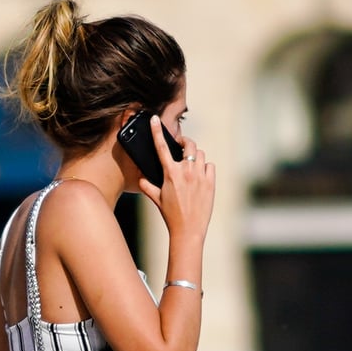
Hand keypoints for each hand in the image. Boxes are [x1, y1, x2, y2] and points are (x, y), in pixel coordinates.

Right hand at [137, 116, 214, 242]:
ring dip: (195, 156)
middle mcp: (186, 171)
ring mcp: (200, 176)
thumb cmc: (171, 215)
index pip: (161, 147)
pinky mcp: (211, 183)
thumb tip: (140, 179)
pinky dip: (205, 167)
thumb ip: (147, 186)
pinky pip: (210, 166)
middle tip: (181, 147)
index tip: (154, 119)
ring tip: (191, 164)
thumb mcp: (157, 200)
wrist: (188, 231)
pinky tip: (201, 175)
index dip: (157, 131)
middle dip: (185, 143)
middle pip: (189, 145)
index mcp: (170, 174)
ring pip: (200, 154)